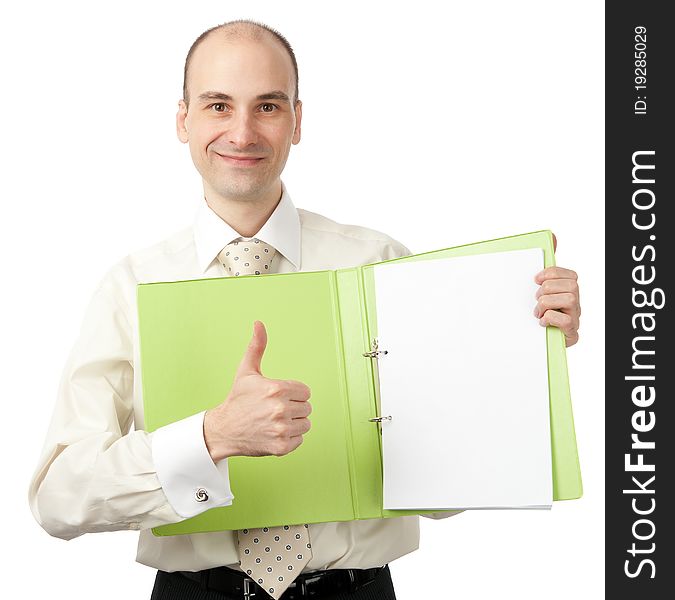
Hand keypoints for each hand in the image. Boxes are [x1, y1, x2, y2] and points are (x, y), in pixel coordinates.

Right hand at [203, 320, 311, 461]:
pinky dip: (290, 439)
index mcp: (277, 388)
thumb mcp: (246, 371)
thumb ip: (257, 346)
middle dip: (293, 408)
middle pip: (307, 408)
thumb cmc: (237, 400)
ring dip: (293, 424)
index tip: (278, 397)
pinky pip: (300, 440)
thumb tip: (258, 323)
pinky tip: (274, 433)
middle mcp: (280, 409)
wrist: (223, 429)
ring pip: (305, 424)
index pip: (305, 392)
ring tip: (274, 421)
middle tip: (273, 410)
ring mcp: (281, 429)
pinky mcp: (282, 446)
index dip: (293, 394)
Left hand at [534, 266, 580, 346]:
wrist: (540, 342)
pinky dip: (551, 318)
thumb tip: (554, 239)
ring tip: (539, 311)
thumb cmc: (539, 315)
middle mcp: (576, 304)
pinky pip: (566, 320)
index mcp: (569, 292)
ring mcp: (575, 318)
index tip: (536, 279)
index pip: (571, 275)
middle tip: (537, 299)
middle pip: (571, 286)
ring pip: (569, 299)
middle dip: (548, 289)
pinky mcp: (571, 332)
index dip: (552, 273)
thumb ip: (545, 272)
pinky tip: (543, 321)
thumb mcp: (539, 293)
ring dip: (547, 304)